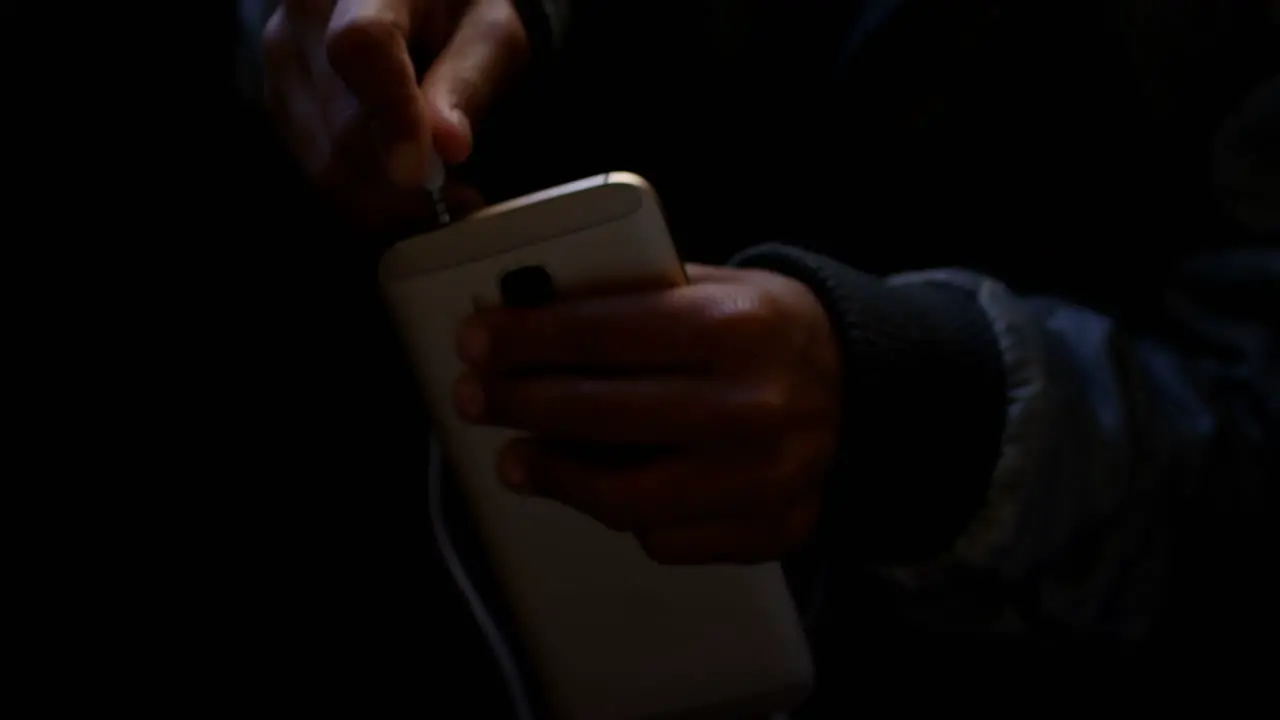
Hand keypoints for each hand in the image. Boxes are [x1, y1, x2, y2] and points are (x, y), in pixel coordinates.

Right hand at [263, 0, 527, 227]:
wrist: (404, 0)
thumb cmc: (455, 8)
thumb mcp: (488, 30)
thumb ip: (470, 78)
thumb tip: (447, 145)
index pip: (362, 47)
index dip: (391, 115)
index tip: (423, 171)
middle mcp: (304, 17)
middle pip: (341, 126)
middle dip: (405, 182)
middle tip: (463, 200)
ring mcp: (282, 62)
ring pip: (325, 163)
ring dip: (390, 201)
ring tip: (444, 194)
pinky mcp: (281, 104)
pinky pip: (319, 173)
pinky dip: (368, 198)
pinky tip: (409, 189)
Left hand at [453, 265, 843, 563]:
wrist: (873, 393)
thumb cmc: (775, 330)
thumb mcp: (721, 285)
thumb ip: (639, 297)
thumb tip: (532, 313)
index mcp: (740, 326)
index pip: (607, 332)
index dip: (530, 338)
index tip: (478, 340)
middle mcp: (755, 406)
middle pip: (605, 415)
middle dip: (522, 403)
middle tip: (476, 397)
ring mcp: (766, 479)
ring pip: (628, 497)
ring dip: (556, 476)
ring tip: (515, 458)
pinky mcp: (772, 530)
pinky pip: (668, 539)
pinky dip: (623, 516)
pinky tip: (598, 487)